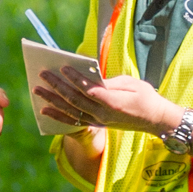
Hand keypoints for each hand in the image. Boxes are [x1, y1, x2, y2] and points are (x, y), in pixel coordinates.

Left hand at [36, 70, 184, 135]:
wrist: (154, 120)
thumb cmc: (145, 96)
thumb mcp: (132, 84)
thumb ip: (110, 83)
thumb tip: (91, 78)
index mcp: (114, 101)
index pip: (89, 89)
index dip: (75, 78)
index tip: (63, 67)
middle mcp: (103, 114)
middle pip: (75, 99)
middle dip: (57, 86)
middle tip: (43, 74)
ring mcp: (98, 121)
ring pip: (70, 111)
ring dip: (52, 100)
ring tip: (37, 90)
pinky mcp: (96, 124)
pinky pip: (73, 121)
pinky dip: (57, 115)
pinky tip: (44, 109)